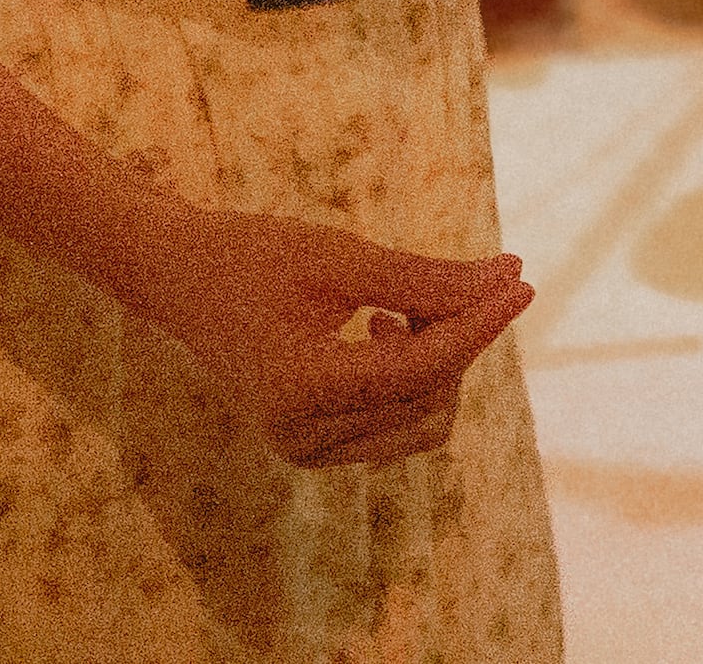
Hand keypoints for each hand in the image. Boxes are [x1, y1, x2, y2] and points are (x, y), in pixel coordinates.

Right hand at [137, 207, 535, 469]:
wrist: (180, 278)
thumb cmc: (253, 254)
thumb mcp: (338, 257)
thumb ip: (423, 278)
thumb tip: (507, 277)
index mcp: (302, 389)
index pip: (422, 368)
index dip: (480, 324)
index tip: (522, 282)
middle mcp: (303, 436)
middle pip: (429, 397)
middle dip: (459, 338)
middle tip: (456, 278)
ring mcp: (306, 449)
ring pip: (421, 422)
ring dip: (439, 363)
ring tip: (405, 305)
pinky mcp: (312, 446)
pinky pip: (396, 426)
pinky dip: (414, 380)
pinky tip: (387, 327)